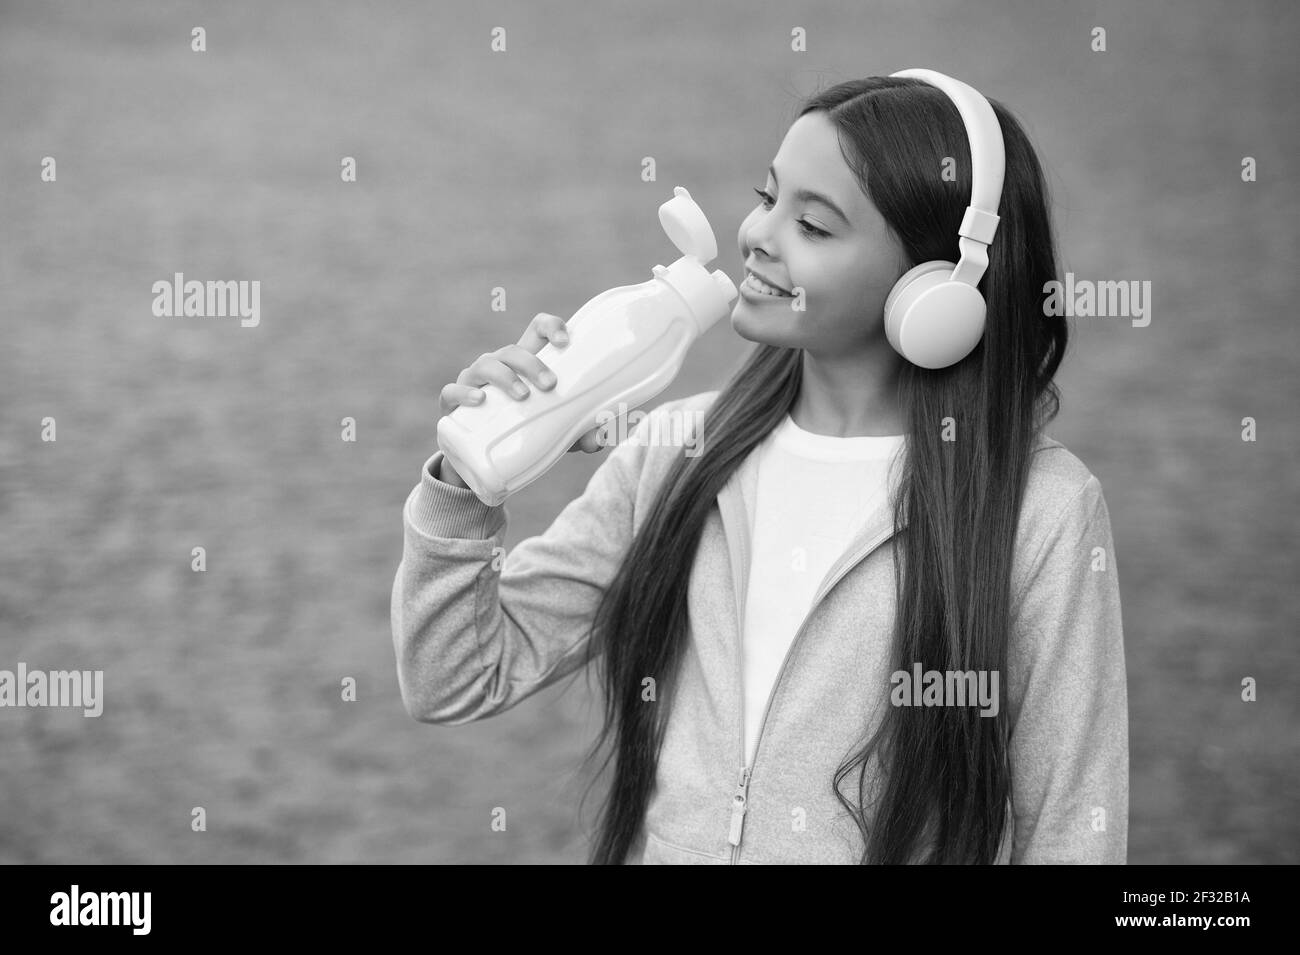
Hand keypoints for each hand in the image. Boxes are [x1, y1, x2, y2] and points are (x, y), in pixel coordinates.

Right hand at [438, 312, 606, 466]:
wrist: (479, 456)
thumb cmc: (523, 430)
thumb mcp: (554, 432)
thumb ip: (578, 433)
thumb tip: (599, 439)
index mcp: (526, 362)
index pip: (536, 329)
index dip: (551, 327)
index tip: (565, 342)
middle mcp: (499, 365)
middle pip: (514, 350)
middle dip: (532, 363)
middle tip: (550, 385)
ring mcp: (473, 380)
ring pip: (486, 364)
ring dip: (505, 376)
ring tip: (522, 396)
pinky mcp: (452, 404)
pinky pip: (452, 391)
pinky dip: (464, 393)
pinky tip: (480, 400)